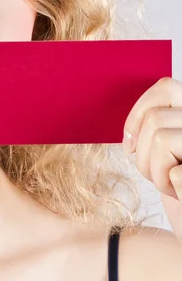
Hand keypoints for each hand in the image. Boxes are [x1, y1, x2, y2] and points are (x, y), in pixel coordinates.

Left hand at [123, 76, 181, 237]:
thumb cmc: (179, 189)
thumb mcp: (166, 148)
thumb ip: (156, 123)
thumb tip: (105, 97)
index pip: (166, 86)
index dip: (139, 110)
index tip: (129, 141)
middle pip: (155, 116)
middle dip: (141, 147)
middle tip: (153, 170)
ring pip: (158, 135)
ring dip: (151, 166)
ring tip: (168, 182)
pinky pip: (172, 165)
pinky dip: (165, 182)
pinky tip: (179, 194)